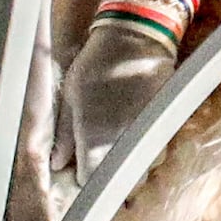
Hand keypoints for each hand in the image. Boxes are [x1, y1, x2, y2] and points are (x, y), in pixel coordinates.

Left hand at [63, 16, 176, 174]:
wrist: (136, 38)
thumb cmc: (96, 65)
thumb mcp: (69, 97)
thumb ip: (63, 136)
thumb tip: (56, 163)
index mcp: (96, 143)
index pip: (89, 182)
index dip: (81, 178)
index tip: (77, 167)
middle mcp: (125, 147)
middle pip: (121, 183)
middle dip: (109, 177)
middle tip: (97, 158)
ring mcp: (149, 137)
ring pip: (142, 168)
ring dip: (130, 164)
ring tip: (117, 142)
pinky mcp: (164, 124)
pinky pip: (154, 148)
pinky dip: (144, 147)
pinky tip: (133, 128)